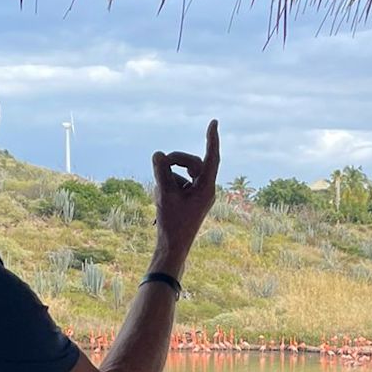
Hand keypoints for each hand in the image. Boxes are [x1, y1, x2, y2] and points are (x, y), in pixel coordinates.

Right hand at [151, 119, 218, 267]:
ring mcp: (197, 195)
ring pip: (181, 174)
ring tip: (160, 197)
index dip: (212, 139)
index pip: (211, 158)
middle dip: (175, 160)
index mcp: (206, 188)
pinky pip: (177, 184)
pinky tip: (160, 202)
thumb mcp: (164, 194)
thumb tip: (158, 154)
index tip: (213, 122)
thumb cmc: (171, 224)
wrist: (172, 248)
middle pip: (192, 163)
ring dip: (167, 179)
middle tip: (159, 160)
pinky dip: (166, 188)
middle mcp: (205, 189)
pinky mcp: (189, 199)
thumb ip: (161, 172)